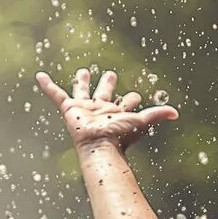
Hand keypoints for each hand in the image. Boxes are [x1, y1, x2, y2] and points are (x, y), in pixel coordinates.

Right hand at [35, 66, 177, 154]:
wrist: (98, 146)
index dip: (131, 98)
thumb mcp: (140, 121)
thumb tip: (176, 113)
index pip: (125, 102)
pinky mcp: (69, 109)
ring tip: (83, 72)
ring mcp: (84, 109)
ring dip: (83, 82)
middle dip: (108, 84)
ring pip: (82, 92)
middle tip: (112, 74)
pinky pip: (56, 95)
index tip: (135, 96)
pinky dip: (47, 86)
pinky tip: (40, 76)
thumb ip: (156, 115)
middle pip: (104, 94)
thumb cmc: (119, 136)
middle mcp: (100, 110)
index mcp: (116, 112)